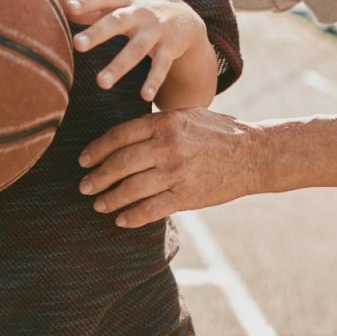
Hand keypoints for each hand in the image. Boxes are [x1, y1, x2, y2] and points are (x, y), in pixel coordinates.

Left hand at [60, 0, 211, 102]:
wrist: (185, 17)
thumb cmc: (140, 12)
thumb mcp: (120, 6)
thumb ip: (92, 7)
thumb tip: (61, 2)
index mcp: (125, 0)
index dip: (86, 2)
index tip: (68, 8)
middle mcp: (140, 13)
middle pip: (117, 21)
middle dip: (98, 32)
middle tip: (77, 45)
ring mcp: (156, 31)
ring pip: (136, 49)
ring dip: (119, 65)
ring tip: (101, 83)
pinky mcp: (170, 48)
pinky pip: (161, 66)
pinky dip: (154, 80)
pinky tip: (145, 96)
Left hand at [77, 108, 260, 226]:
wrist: (252, 154)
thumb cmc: (218, 132)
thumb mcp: (187, 116)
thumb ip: (158, 123)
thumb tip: (125, 135)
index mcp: (165, 122)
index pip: (119, 135)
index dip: (97, 149)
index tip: (84, 159)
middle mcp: (167, 145)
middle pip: (120, 163)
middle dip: (97, 176)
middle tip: (84, 186)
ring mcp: (176, 172)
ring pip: (131, 188)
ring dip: (110, 199)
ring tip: (98, 204)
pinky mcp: (186, 195)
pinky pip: (150, 209)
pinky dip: (132, 216)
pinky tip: (121, 219)